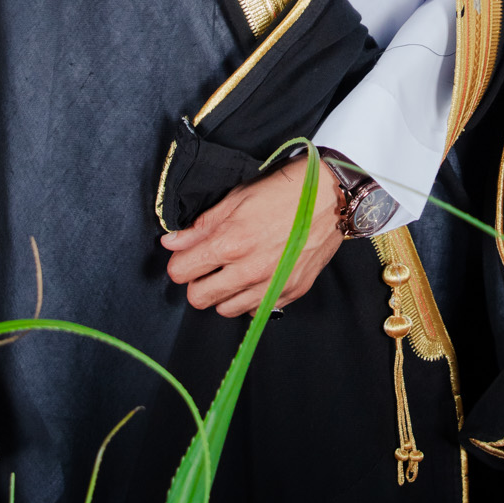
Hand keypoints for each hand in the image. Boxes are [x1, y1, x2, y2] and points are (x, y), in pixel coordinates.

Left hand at [160, 154, 345, 317]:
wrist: (331, 197)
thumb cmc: (284, 191)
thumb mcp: (237, 198)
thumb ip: (202, 226)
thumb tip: (172, 243)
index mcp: (231, 242)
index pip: (180, 272)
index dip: (180, 262)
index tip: (188, 255)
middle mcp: (249, 270)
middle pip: (199, 298)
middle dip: (197, 282)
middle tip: (208, 265)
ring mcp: (272, 286)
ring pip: (225, 309)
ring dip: (223, 293)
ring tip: (234, 270)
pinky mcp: (291, 293)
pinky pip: (256, 310)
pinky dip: (251, 298)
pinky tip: (258, 276)